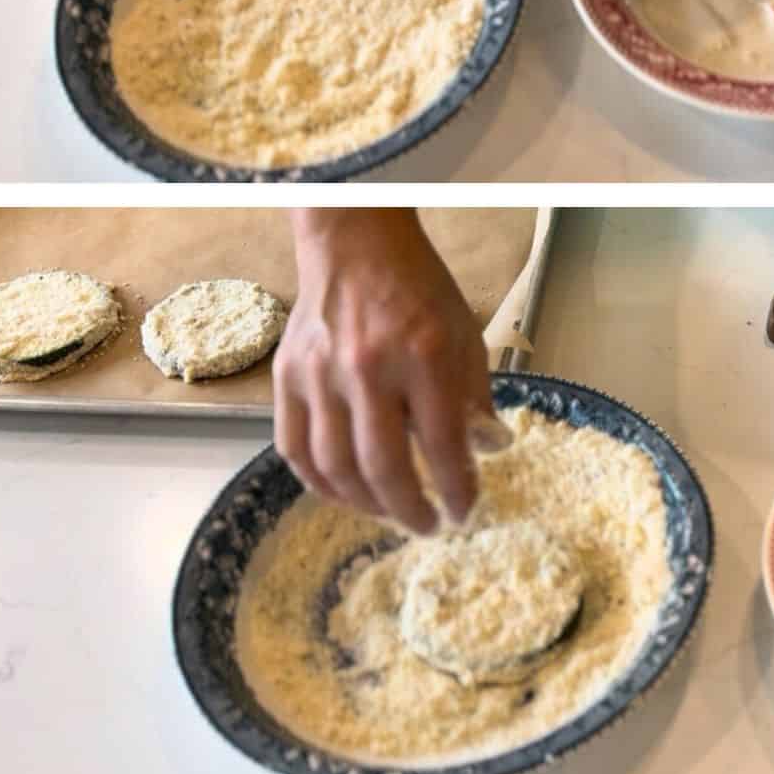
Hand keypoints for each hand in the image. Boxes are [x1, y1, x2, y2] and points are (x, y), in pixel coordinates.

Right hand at [273, 209, 491, 533]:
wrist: (356, 247)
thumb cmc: (418, 290)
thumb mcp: (465, 334)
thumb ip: (475, 395)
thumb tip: (487, 450)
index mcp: (424, 355)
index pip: (441, 443)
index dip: (456, 489)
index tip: (465, 511)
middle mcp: (369, 367)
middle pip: (384, 467)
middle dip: (411, 510)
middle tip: (429, 526)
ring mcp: (321, 375)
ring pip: (336, 467)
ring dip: (367, 504)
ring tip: (391, 513)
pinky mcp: (287, 378)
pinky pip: (295, 449)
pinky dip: (320, 483)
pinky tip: (345, 494)